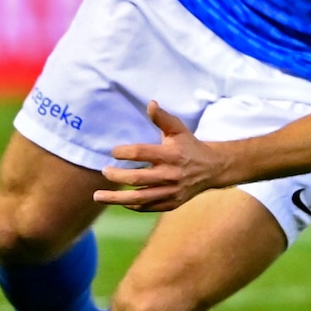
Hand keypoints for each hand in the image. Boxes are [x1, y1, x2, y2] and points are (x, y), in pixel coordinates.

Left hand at [95, 103, 231, 212]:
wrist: (213, 168)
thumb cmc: (190, 146)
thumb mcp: (179, 130)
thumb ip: (163, 118)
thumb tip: (150, 103)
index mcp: (172, 154)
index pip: (141, 153)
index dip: (123, 152)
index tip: (113, 151)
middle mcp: (171, 174)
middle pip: (136, 178)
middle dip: (116, 175)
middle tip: (104, 171)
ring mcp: (172, 191)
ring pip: (139, 198)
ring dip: (116, 198)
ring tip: (97, 196)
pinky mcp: (172, 203)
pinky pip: (147, 207)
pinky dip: (132, 205)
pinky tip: (120, 202)